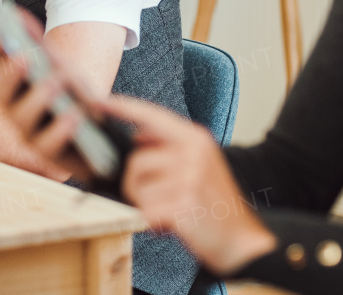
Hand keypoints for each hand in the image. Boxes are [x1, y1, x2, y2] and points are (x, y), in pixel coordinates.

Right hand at [0, 8, 106, 182]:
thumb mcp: (58, 67)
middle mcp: (16, 114)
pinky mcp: (50, 156)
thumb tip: (17, 14)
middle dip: (13, 75)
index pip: (1, 69)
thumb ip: (37, 44)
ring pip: (25, 121)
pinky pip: (50, 146)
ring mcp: (31, 136)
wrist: (96, 132)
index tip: (0, 33)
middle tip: (27, 56)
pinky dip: (61, 130)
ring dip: (38, 100)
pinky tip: (75, 115)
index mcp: (14, 92)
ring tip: (55, 82)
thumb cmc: (71, 96)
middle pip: (5, 97)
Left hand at [106, 96, 276, 276]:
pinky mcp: (183, 204)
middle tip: (164, 199)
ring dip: (146, 206)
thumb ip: (171, 147)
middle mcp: (193, 152)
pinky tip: (173, 224)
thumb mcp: (200, 164)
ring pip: (136, 189)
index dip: (123, 108)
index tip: (99, 102)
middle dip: (139, 186)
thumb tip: (137, 136)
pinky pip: (145, 211)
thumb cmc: (215, 204)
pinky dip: (153, 223)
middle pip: (136, 161)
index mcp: (196, 138)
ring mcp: (189, 177)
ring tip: (170, 211)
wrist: (242, 240)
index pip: (152, 115)